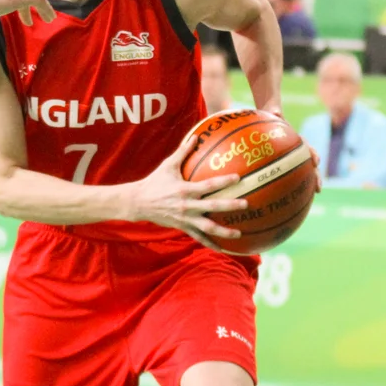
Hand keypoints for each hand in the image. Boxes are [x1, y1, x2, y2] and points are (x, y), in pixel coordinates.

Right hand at [128, 129, 250, 242]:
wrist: (138, 203)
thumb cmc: (155, 182)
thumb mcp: (168, 165)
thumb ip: (183, 151)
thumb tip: (196, 135)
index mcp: (186, 189)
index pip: (208, 185)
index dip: (223, 181)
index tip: (238, 178)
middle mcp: (188, 206)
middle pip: (213, 207)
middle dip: (230, 206)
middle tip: (246, 204)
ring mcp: (186, 219)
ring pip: (208, 227)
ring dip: (224, 231)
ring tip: (239, 233)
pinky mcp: (183, 227)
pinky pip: (199, 237)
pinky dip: (211, 244)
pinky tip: (223, 249)